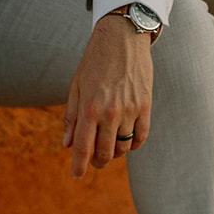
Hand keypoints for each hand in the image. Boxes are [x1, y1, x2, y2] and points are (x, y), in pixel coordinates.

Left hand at [61, 16, 153, 178]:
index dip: (79, 166)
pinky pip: (141, 136)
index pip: (83, 148)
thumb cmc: (94, 62)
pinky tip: (127, 142)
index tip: (76, 175)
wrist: (122, 38)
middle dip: (97, 162)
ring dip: (115, 153)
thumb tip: (67, 145)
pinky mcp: (146, 105)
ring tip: (108, 147)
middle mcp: (110, 113)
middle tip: (93, 161)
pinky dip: (134, 145)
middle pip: (105, 153)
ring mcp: (131, 110)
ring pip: (123, 147)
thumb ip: (71, 117)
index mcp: (89, 108)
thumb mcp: (76, 87)